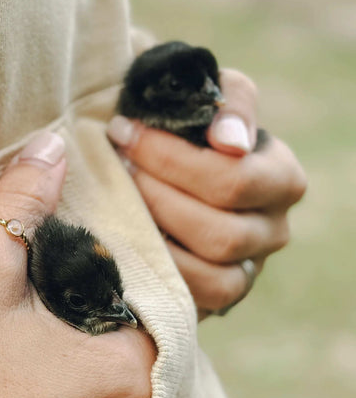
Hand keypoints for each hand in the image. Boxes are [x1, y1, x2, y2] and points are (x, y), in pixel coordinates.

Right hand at [0, 132, 155, 397]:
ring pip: (116, 395)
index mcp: (128, 377)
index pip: (152, 304)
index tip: (75, 256)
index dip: (113, 272)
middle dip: (103, 316)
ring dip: (91, 362)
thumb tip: (50, 146)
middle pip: (139, 352)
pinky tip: (31, 381)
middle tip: (56, 291)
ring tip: (42, 333)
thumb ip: (24, 202)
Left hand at [107, 69, 306, 317]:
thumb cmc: (180, 128)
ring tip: (120, 204)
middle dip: (156, 199)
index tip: (123, 132)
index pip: (234, 178)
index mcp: (280, 177)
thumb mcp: (206, 97)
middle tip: (117, 170)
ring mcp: (247, 270)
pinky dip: (160, 274)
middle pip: (221, 233)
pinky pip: (197, 300)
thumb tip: (229, 142)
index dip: (172, 158)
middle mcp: (272, 230)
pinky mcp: (217, 300)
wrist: (153, 169)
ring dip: (156, 238)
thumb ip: (229, 101)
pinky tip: (127, 243)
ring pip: (210, 274)